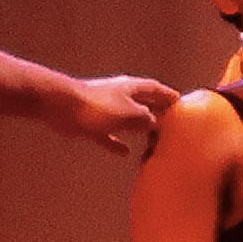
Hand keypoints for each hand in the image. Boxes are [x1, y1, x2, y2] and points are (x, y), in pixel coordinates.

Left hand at [49, 72, 178, 153]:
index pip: (157, 90)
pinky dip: (117, 142)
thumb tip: (155, 124)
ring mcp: (105, 109)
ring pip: (127, 119)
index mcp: (133, 88)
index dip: (169, 96)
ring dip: (138, 128)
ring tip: (151, 139)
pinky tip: (125, 152)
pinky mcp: (91, 124)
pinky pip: (109, 134)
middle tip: (169, 125)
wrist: (61, 106)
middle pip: (143, 104)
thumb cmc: (97, 106)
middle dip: (156, 113)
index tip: (181, 104)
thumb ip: (146, 119)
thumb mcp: (131, 113)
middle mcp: (120, 96)